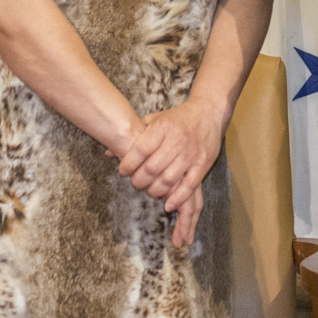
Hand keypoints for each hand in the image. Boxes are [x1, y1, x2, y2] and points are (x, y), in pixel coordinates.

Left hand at [120, 101, 226, 248]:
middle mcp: (177, 140)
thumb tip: (108, 152)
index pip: (141, 149)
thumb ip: (134, 135)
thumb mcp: (155, 119)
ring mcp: (191, 153)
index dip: (128, 163)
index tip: (123, 171)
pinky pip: (189, 186)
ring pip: (168, 180)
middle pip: (152, 168)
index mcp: (163, 127)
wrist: (209, 112)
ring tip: (150, 191)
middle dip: (139, 180)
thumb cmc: (178, 118)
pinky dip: (178, 198)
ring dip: (155, 190)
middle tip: (135, 183)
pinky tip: (168, 205)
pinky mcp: (203, 164)